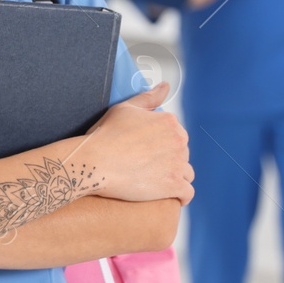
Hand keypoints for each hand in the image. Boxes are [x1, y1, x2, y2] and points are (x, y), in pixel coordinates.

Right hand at [81, 82, 193, 204]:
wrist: (96, 161)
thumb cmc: (106, 135)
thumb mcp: (126, 108)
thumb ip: (149, 97)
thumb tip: (165, 86)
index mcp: (169, 122)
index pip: (177, 135)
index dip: (162, 144)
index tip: (149, 152)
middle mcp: (178, 141)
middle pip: (182, 154)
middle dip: (169, 160)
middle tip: (148, 167)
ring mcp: (177, 164)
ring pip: (186, 173)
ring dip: (176, 177)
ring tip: (157, 182)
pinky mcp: (173, 185)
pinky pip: (187, 193)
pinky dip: (181, 196)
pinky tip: (170, 197)